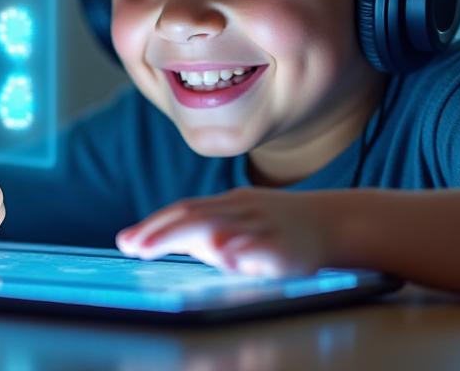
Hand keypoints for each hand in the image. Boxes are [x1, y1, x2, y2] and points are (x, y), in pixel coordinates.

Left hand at [115, 188, 342, 276]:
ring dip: (192, 236)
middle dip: (162, 232)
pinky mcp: (288, 246)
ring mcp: (265, 225)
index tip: (127, 241)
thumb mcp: (236, 222)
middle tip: (134, 248)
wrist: (332, 222)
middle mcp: (243, 210)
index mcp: (228, 204)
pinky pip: (264, 245)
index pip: (185, 210)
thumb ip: (200, 233)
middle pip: (197, 216)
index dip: (155, 224)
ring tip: (166, 247)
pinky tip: (229, 256)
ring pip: (228, 226)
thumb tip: (154, 240)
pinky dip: (245, 248)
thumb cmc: (274, 227)